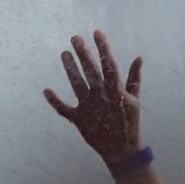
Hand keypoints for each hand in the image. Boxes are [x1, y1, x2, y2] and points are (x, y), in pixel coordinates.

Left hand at [43, 30, 143, 164]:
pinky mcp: (79, 120)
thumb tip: (138, 58)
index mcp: (116, 91)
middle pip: (90, 71)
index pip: (109, 64)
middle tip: (75, 38)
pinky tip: (46, 91)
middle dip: (83, 53)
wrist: (122, 151)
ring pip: (76, 84)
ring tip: (63, 53)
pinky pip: (64, 110)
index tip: (97, 32)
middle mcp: (101, 96)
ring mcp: (89, 108)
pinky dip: (55, 101)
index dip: (103, 48)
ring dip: (69, 69)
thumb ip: (134, 79)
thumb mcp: (135, 101)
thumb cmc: (129, 123)